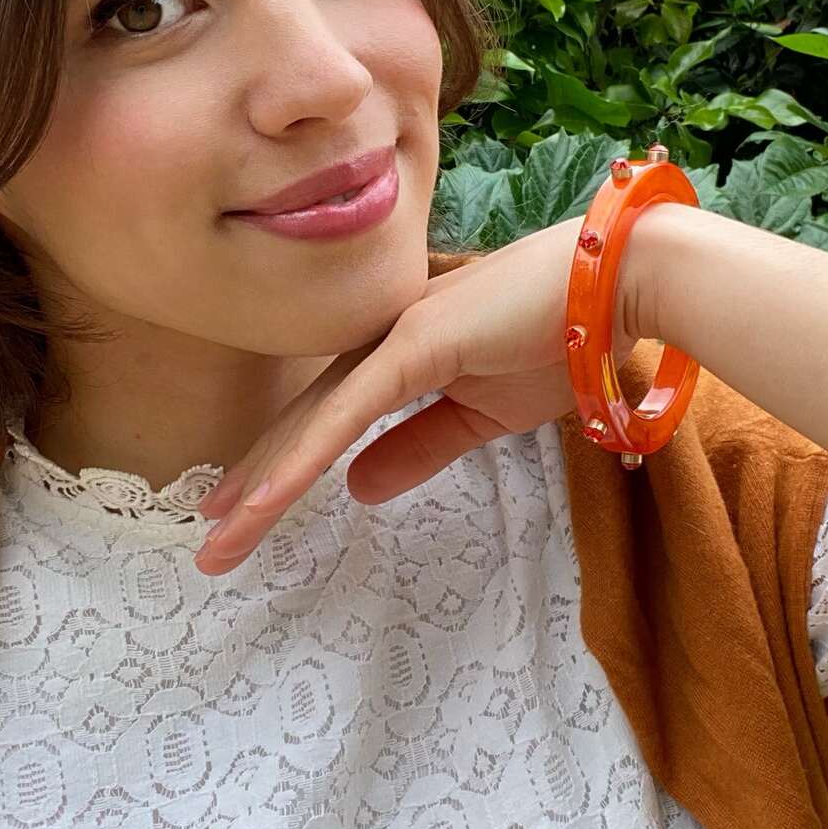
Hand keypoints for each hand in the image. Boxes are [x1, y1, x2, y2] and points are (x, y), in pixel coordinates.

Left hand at [191, 212, 659, 573]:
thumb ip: (418, 448)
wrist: (617, 288)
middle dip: (254, 484)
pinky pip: (350, 411)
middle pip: (304, 422)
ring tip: (221, 538)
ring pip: (314, 421)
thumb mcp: (480, 417)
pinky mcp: (415, 343)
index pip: (326, 419)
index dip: (282, 465)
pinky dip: (307, 456)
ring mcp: (392, 338)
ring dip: (265, 483)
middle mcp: (379, 343)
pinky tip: (269, 500)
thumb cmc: (560, 342)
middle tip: (211, 540)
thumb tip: (359, 488)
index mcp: (395, 357)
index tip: (242, 513)